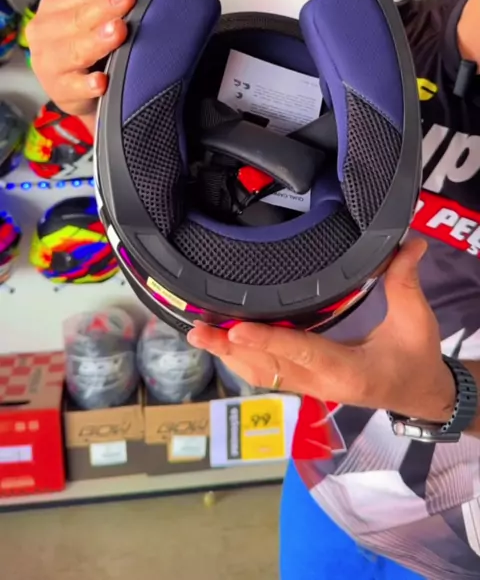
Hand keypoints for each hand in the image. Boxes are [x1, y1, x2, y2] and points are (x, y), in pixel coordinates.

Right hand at [27, 0, 143, 135]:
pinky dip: (88, 85)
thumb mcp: (94, 20)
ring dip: (98, 41)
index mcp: (54, 8)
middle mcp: (45, 33)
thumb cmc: (86, 49)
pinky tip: (101, 82)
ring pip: (75, 51)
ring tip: (118, 31)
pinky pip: (75, 88)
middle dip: (106, 7)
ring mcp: (49, 64)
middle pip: (79, 19)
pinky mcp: (59, 92)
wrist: (76, 91)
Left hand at [188, 240, 456, 421]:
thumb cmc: (415, 358)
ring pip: (262, 374)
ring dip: (228, 355)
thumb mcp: (415, 320)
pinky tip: (221, 343)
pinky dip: (241, 359)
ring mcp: (310, 386)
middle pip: (268, 368)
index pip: (303, 352)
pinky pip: (267, 374)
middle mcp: (321, 382)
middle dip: (231, 349)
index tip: (238, 331)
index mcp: (347, 370)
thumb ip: (405, 281)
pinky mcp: (304, 383)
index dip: (269, 341)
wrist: (419, 395)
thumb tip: (412, 242)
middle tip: (197, 331)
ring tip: (198, 334)